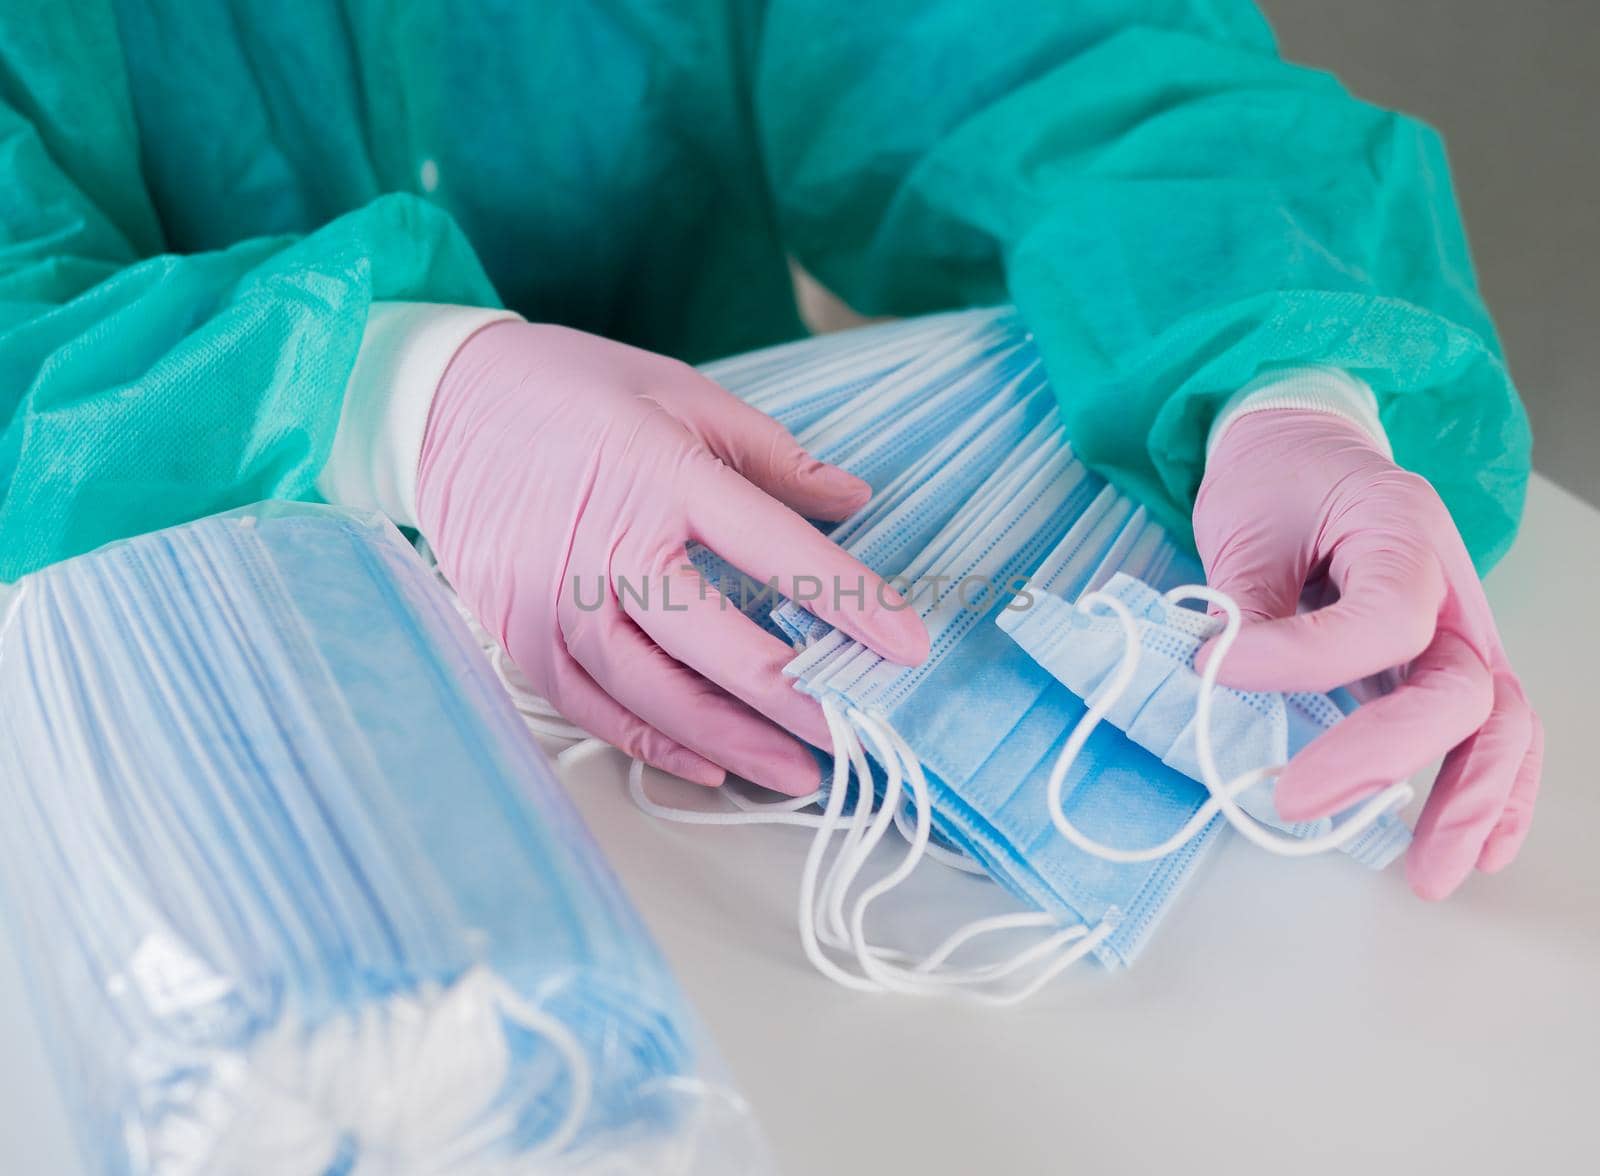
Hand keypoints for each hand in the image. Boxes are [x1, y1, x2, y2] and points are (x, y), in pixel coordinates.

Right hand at [415, 322, 927, 794]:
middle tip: (863, 734)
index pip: (774, 549)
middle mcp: (604, 546)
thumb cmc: (575, 391)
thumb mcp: (683, 393)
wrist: (442, 402)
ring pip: (657, 695)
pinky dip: (655, 741)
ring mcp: (553, 599)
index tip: (907, 644)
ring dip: (736, 741)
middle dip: (802, 699)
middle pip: (719, 646)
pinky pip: (594, 709)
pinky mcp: (519, 634)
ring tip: (801, 770)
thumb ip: (773, 457)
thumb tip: (856, 498)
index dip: (849, 602)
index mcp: (658, 472)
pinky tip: (712, 764)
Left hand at [1193, 409, 1541, 898]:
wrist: (1301, 448)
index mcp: (1402, 530)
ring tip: (1431, 873)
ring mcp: (1460, 629)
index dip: (1302, 661)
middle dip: (1384, 756)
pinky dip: (1495, 791)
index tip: (1213, 667)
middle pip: (1458, 687)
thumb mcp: (1245, 526)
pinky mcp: (1445, 663)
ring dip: (1470, 802)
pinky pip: (1494, 731)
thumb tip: (1225, 695)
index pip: (1383, 621)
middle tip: (1294, 801)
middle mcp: (1451, 586)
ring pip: (1500, 723)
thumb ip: (1247, 610)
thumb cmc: (1274, 481)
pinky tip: (1481, 849)